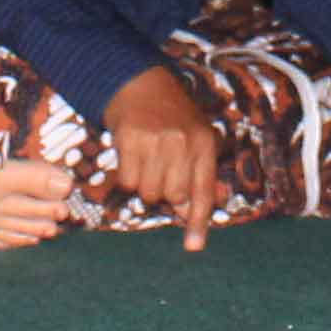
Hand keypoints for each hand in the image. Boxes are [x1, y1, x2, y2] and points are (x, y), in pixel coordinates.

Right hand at [103, 63, 223, 249]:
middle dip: (164, 191)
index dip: (198, 222)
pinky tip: (131, 156)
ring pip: (148, 192)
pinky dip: (127, 176)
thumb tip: (189, 210)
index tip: (193, 247)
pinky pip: (127, 181)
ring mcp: (156, 141)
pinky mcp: (130, 140)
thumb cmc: (171, 116)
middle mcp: (183, 143)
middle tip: (159, 171)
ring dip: (144, 184)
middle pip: (171, 196)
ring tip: (146, 161)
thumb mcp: (196, 136)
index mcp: (204, 144)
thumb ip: (198, 172)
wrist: (138, 83)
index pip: (203, 191)